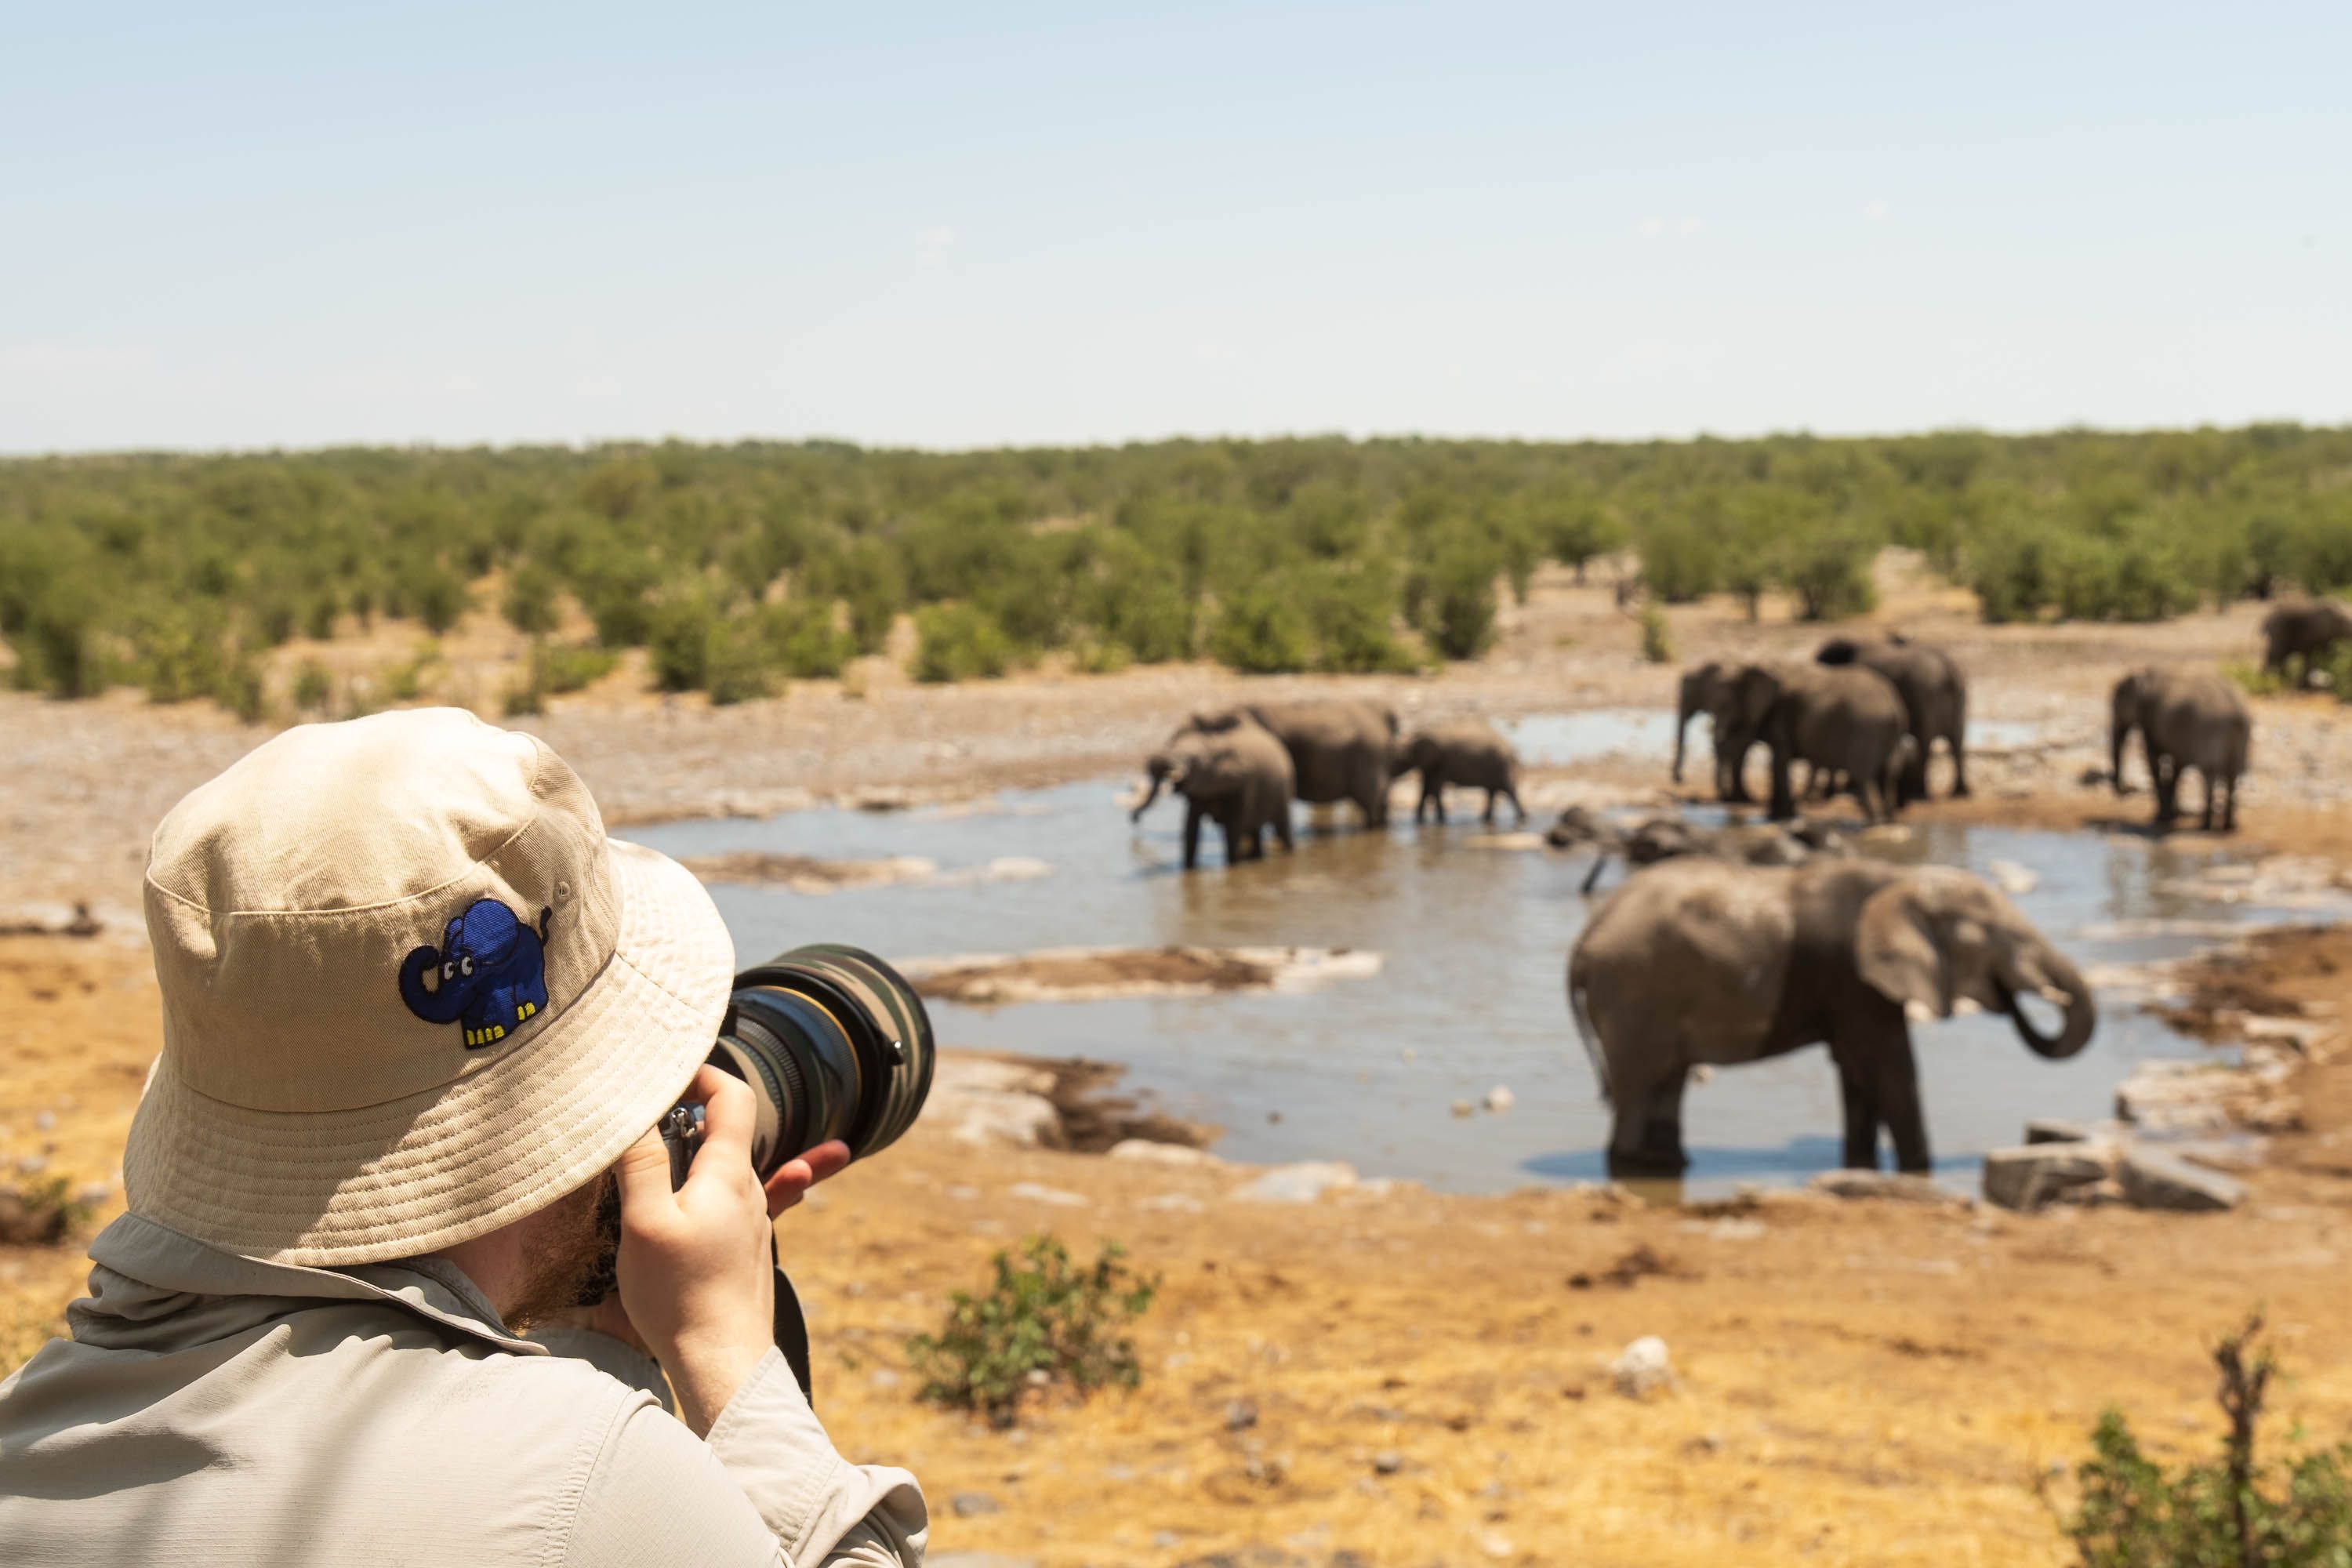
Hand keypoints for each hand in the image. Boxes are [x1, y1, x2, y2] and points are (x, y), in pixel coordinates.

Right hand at [610, 1067, 847, 1434]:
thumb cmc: (681, 1297)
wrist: (726, 1364)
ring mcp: (751, 1223)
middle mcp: (751, 1191)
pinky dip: (705, 1188)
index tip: (664, 1074)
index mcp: (730, 1174)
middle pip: (726, 1131)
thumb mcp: (646, 1223)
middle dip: (687, 1113)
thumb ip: (641, 1163)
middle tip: (645, 1113)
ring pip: (722, 1170)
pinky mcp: (743, 1251)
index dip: (702, 1073)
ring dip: (693, 1152)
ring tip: (652, 1153)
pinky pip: (726, 1204)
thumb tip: (633, 1112)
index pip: (733, 1096)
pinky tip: (697, 1200)